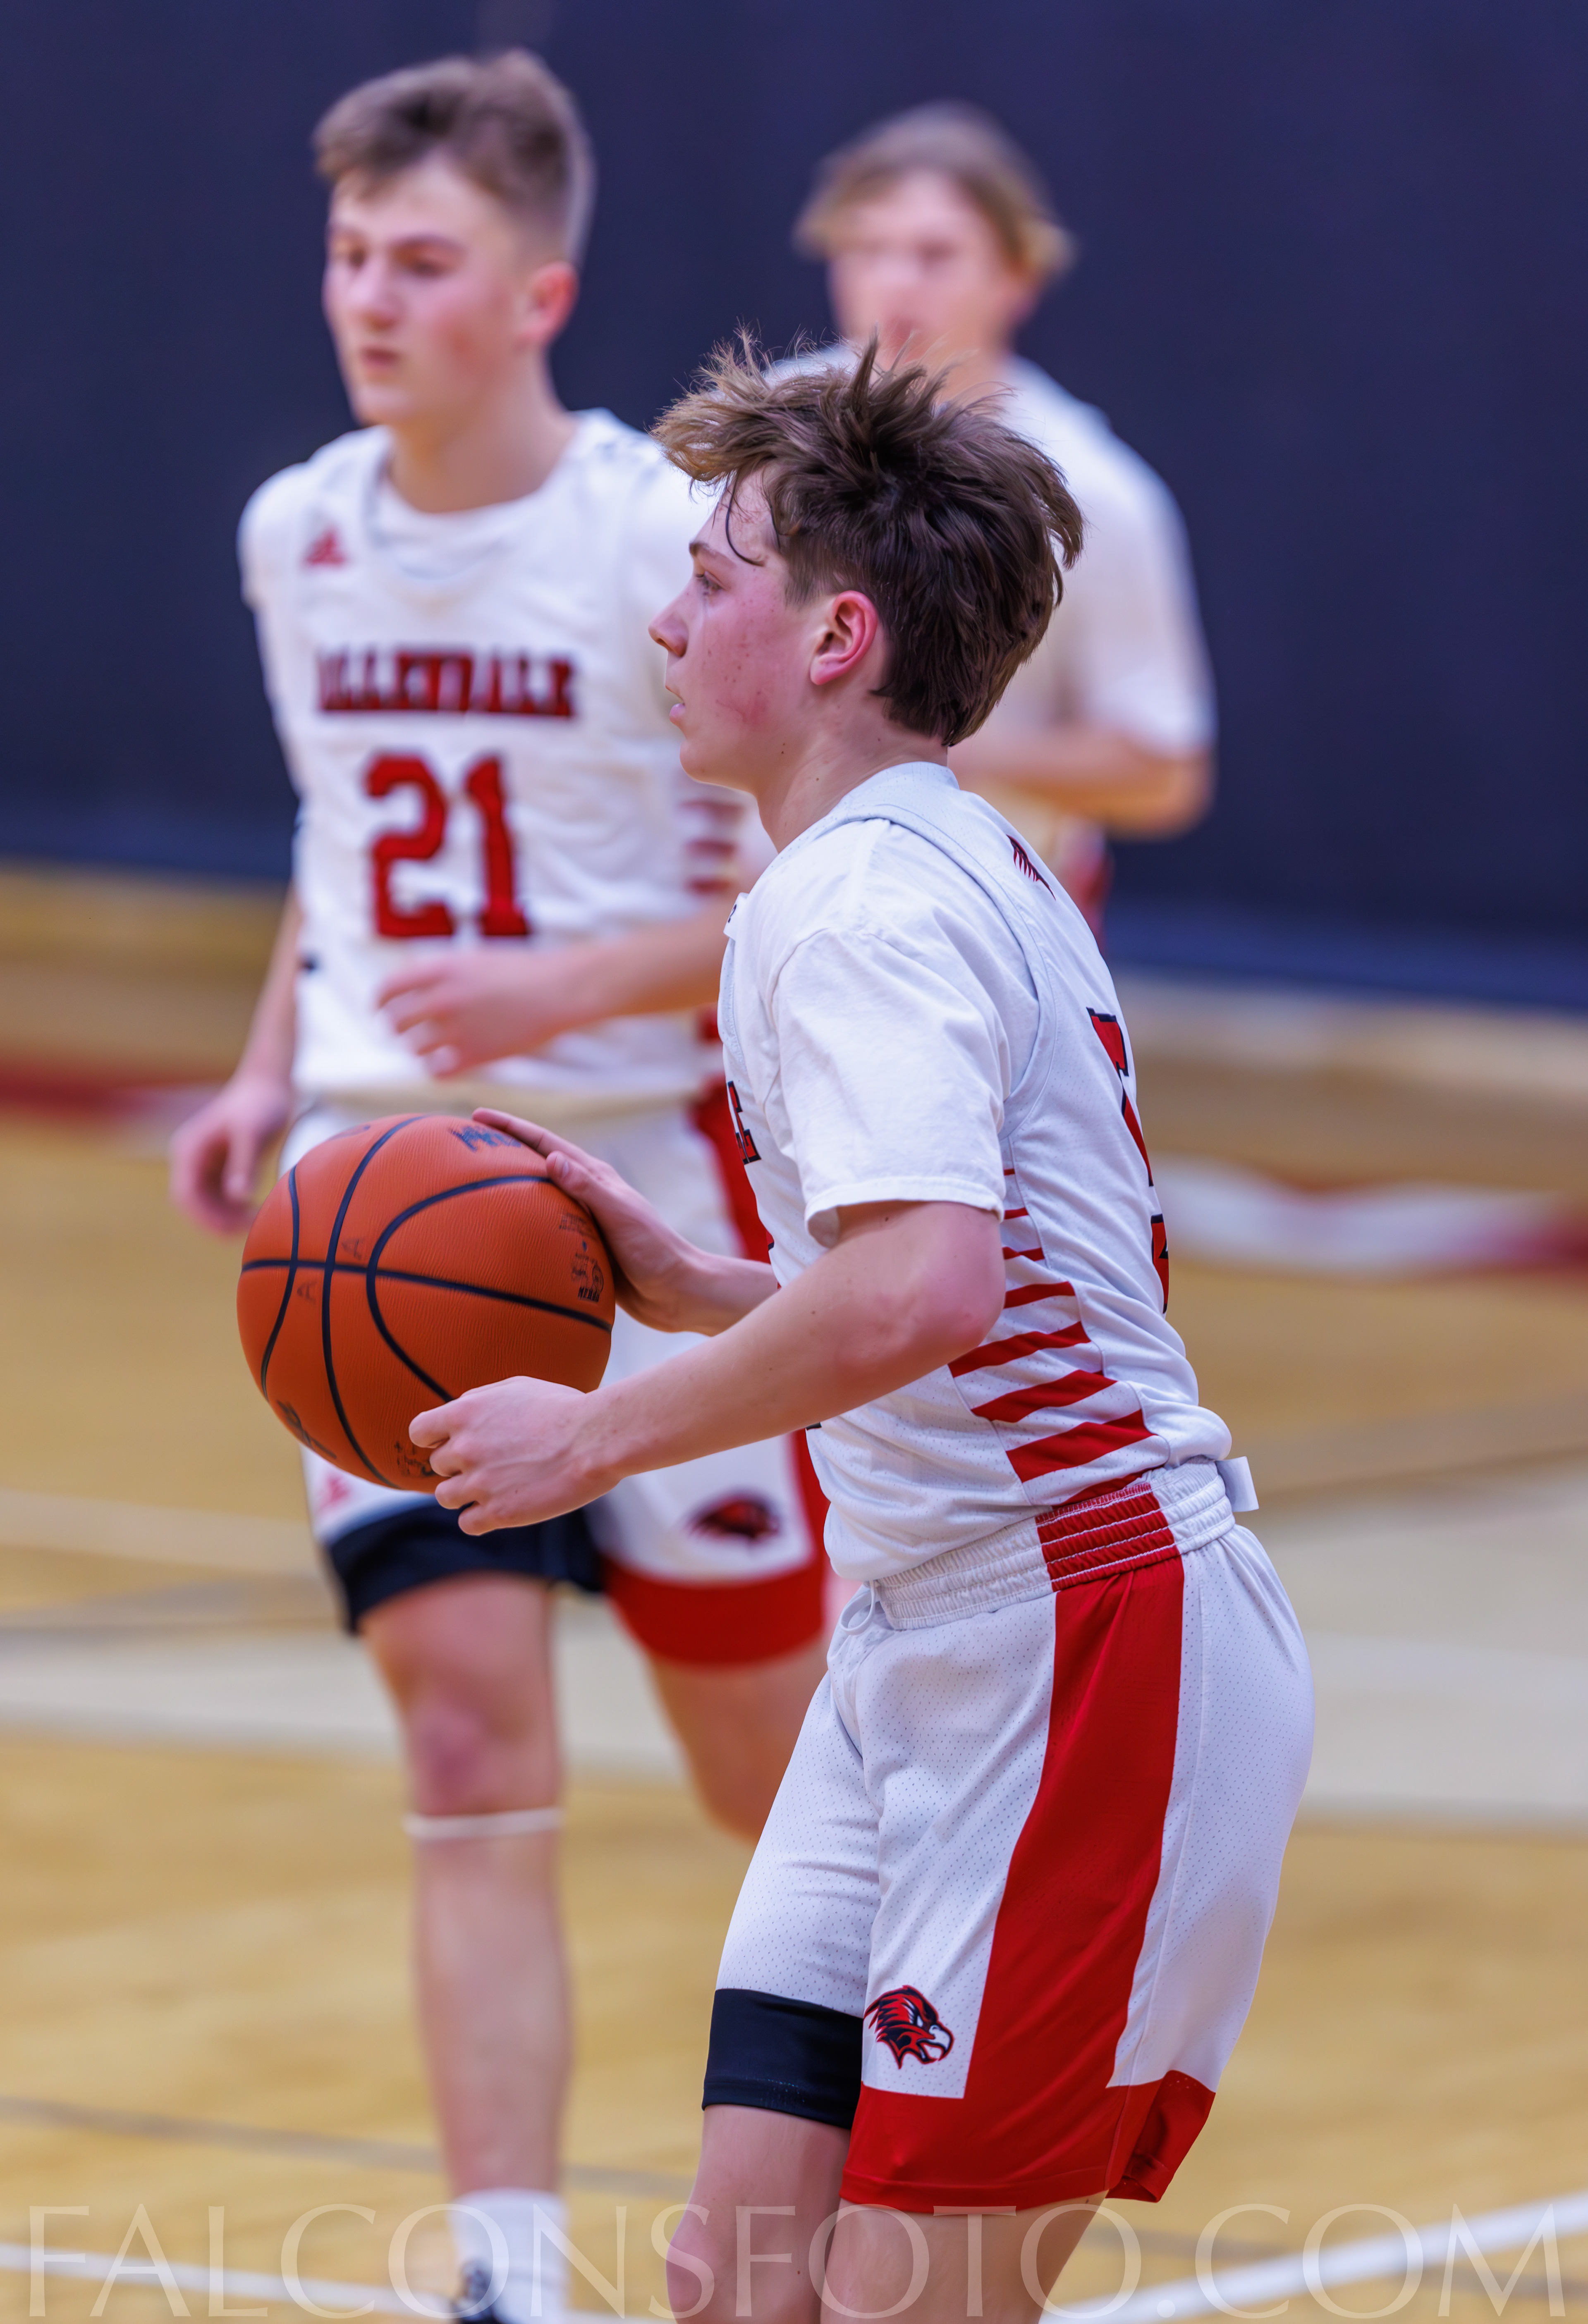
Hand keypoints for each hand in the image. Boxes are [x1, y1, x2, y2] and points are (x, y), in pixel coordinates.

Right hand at [169, 1071, 292, 1232]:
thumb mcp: (253, 1133)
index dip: (204, 1217)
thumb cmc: (260, 1104)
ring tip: (257, 1221)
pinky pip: (219, 1196)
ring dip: (225, 1216)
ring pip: (206, 1202)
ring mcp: (203, 1163)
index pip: (185, 1193)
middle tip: (249, 1230)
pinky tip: (255, 1212)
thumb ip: (244, 1164)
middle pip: (192, 1202)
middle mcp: (190, 1158)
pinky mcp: (219, 1166)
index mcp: (189, 1149)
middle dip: (216, 1220)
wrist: (269, 1085)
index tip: (231, 1230)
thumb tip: (237, 1197)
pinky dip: (233, 1208)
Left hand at [377, 950, 585, 1076]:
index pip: (388, 988)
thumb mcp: (473, 960)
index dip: (379, 1002)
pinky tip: (448, 1064)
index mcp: (441, 969)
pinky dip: (437, 1069)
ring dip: (421, 1048)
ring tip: (436, 1046)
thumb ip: (440, 973)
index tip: (379, 1010)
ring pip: (415, 1048)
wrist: (560, 990)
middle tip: (407, 1032)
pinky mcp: (475, 1055)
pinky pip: (437, 1072)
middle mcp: (443, 998)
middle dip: (398, 1028)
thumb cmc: (522, 971)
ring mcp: (457, 1028)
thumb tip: (410, 984)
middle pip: (396, 1022)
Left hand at [411, 1375, 608, 1533]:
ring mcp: (478, 1483)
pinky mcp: (497, 1513)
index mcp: (464, 1414)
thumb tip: (458, 1415)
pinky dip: (480, 1518)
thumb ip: (479, 1402)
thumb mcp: (515, 1389)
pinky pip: (467, 1523)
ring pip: (446, 1497)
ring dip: (466, 1493)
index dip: (433, 1439)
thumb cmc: (563, 1408)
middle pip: (438, 1467)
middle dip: (460, 1465)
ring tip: (498, 1486)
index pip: (420, 1431)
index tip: (449, 1442)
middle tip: (493, 1463)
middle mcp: (464, 1449)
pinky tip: (504, 1505)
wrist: (595, 1439)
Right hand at [472, 1109, 728, 1332]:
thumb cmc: (656, 1252)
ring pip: (538, 1197)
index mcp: (596, 1179)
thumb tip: (551, 1159)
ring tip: (472, 1186)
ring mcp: (583, 1221)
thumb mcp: (622, 1217)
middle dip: (504, 1151)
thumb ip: (589, 1189)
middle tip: (466, 1145)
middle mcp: (587, 1194)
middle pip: (538, 1164)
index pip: (546, 1144)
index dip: (512, 1128)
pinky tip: (499, 1238)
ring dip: (509, 1188)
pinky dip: (521, 1226)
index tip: (477, 1116)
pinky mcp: (582, 1248)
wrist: (678, 1292)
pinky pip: (543, 1231)